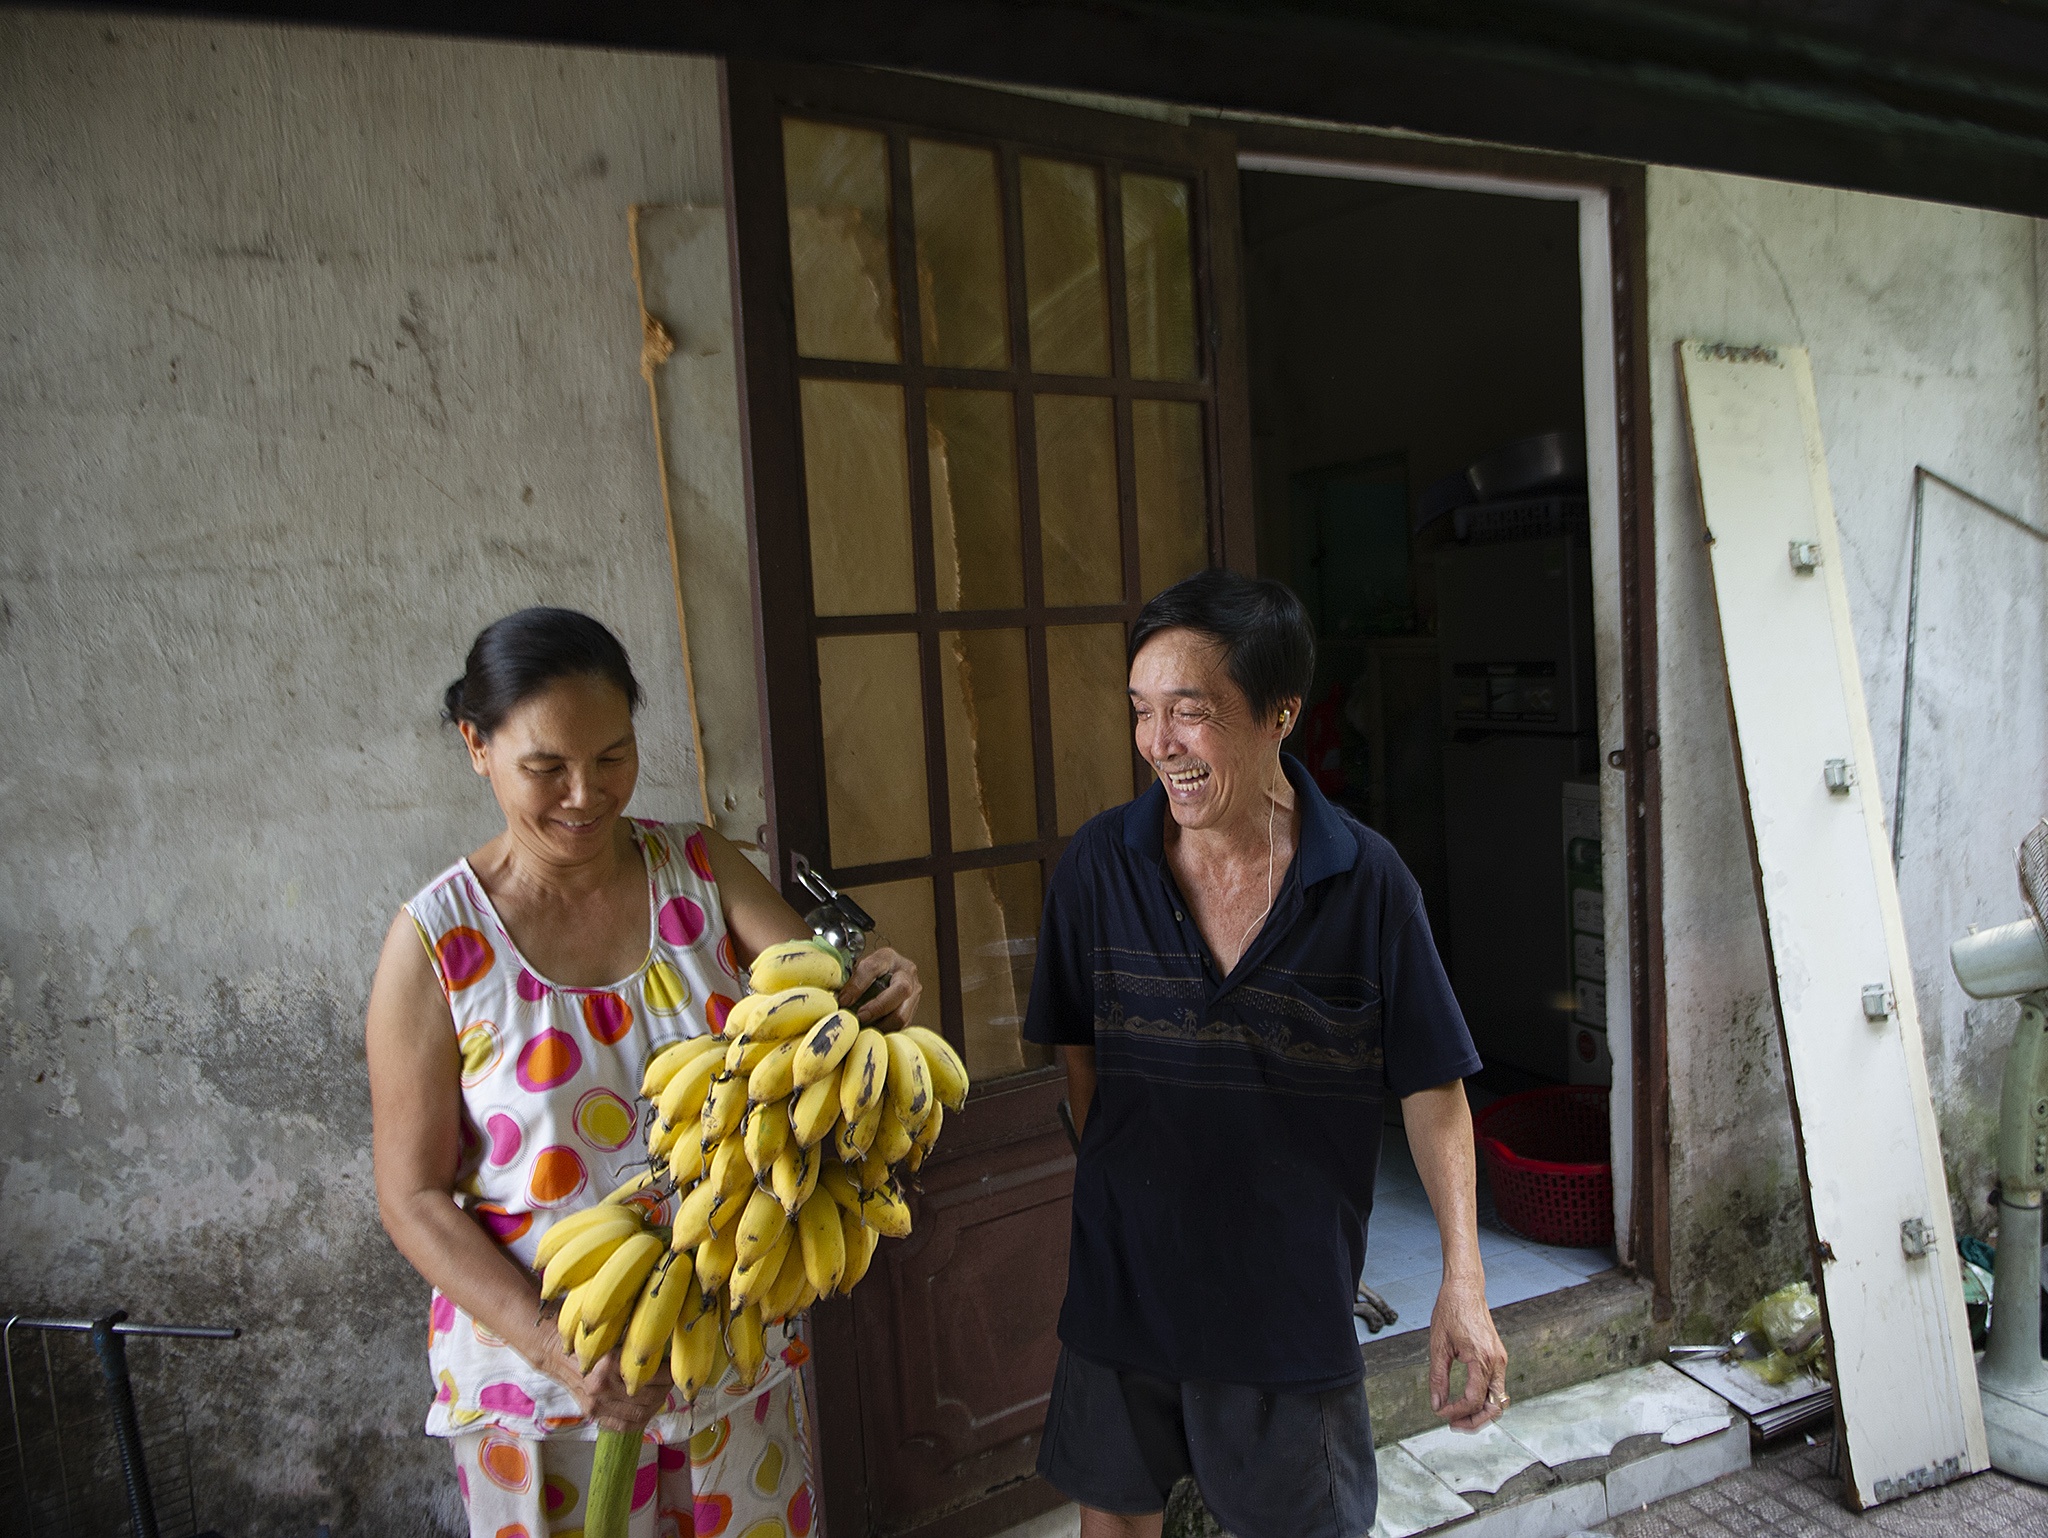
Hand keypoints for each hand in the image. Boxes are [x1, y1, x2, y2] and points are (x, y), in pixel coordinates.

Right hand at [536, 1327, 673, 1431]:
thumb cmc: (591, 1340)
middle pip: (650, 1397)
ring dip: (656, 1404)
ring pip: (641, 1413)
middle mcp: (603, 1387)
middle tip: (669, 1380)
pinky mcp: (593, 1414)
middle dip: (666, 1389)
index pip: (654, 1375)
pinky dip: (640, 1420)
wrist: (559, 1354)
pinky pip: (625, 1426)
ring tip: (659, 1392)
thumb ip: (637, 1343)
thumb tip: (669, 1345)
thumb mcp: (615, 1333)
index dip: (670, 1373)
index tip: (675, 1366)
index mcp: (611, 1363)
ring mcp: (597, 1404)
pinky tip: (646, 1408)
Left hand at [843, 945, 920, 1027]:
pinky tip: (873, 1029)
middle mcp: (906, 972)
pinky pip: (902, 1025)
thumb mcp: (858, 971)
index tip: (844, 1001)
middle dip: (878, 1008)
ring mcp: (915, 991)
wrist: (889, 976)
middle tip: (860, 1017)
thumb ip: (851, 983)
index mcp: (888, 957)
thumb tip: (841, 1001)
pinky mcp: (914, 1009)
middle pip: (901, 989)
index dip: (858, 986)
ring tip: (865, 1027)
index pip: (873, 967)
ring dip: (882, 1024)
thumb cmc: (871, 974)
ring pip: (903, 1013)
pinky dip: (886, 1030)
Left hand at [1429, 1274, 1507, 1431]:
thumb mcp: (1438, 1346)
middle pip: (1494, 1407)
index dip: (1456, 1412)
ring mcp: (1500, 1360)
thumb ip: (1438, 1378)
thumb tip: (1437, 1405)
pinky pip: (1496, 1387)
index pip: (1474, 1399)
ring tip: (1458, 1416)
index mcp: (1482, 1359)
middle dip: (1474, 1421)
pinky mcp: (1498, 1357)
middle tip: (1452, 1424)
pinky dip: (1484, 1399)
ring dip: (1481, 1413)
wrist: (1465, 1288)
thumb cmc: (1450, 1310)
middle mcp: (1497, 1362)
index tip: (1440, 1413)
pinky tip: (1465, 1400)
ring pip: (1498, 1400)